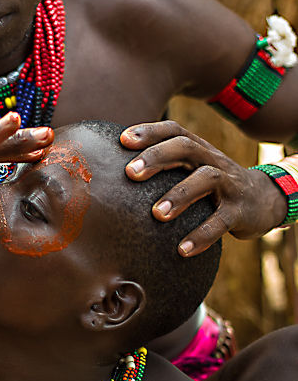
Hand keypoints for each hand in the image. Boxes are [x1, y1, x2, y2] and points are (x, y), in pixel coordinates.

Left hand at [119, 121, 287, 256]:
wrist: (265, 200)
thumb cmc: (213, 184)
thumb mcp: (193, 168)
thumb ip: (164, 166)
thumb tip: (115, 173)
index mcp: (197, 149)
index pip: (173, 130)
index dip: (149, 131)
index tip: (122, 140)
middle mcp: (212, 160)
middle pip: (186, 147)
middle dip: (157, 157)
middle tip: (131, 173)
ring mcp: (228, 184)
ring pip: (206, 179)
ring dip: (179, 195)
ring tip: (157, 215)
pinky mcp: (240, 211)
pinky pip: (221, 221)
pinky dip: (202, 235)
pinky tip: (182, 249)